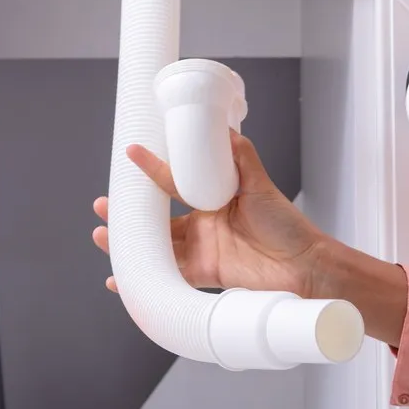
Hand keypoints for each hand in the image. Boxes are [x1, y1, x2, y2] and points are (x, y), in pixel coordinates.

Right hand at [93, 132, 326, 296]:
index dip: (152, 170)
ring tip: (102, 236)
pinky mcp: (204, 276)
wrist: (305, 267)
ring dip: (129, 244)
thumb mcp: (261, 184)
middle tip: (102, 206)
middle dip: (128, 214)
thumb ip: (241, 157)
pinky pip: (169, 277)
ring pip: (156, 247)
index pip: (174, 183)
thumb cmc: (287, 225)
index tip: (131, 154)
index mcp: (212, 199)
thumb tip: (222, 127)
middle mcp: (203, 224)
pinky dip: (145, 280)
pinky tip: (121, 280)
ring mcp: (202, 250)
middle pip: (156, 219)